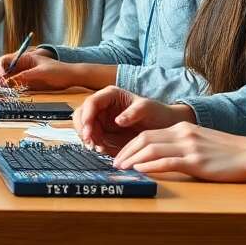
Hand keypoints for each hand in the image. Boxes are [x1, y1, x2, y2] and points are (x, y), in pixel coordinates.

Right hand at [0, 50, 73, 90]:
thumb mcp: (41, 72)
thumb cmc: (58, 71)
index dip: (0, 67)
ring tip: (3, 89)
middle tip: (0, 84)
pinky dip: (11, 90)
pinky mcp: (28, 84)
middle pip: (4, 70)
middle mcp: (22, 66)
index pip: (5, 60)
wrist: (71, 78)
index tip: (2, 75)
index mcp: (24, 58)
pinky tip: (10, 92)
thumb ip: (25, 76)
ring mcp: (24, 75)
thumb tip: (9, 80)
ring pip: (8, 79)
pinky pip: (16, 87)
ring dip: (3, 84)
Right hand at [73, 86, 190, 154]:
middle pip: (81, 114)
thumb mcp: (147, 109)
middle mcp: (103, 105)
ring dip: (87, 138)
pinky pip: (92, 138)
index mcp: (110, 95)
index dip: (87, 116)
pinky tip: (103, 149)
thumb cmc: (156, 113)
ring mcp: (102, 119)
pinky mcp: (104, 131)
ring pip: (84, 127)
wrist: (163, 126)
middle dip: (83, 129)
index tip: (89, 132)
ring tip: (98, 148)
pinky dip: (94, 144)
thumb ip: (133, 112)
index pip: (92, 102)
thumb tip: (118, 120)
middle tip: (90, 143)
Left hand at [113, 122, 245, 181]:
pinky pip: (167, 162)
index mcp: (182, 128)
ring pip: (151, 149)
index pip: (147, 134)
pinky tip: (140, 171)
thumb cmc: (227, 151)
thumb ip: (180, 145)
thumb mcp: (200, 141)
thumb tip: (159, 157)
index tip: (119, 157)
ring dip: (132, 159)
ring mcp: (189, 147)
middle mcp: (182, 134)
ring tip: (121, 169)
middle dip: (125, 152)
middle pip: (144, 139)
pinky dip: (150, 166)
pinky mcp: (196, 161)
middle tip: (114, 164)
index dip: (129, 146)